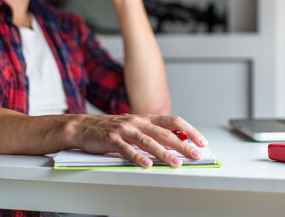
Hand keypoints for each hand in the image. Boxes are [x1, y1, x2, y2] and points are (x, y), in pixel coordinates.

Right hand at [70, 114, 207, 167]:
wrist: (83, 127)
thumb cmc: (111, 129)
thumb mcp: (135, 127)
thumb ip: (153, 134)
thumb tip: (176, 143)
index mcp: (146, 118)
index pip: (174, 122)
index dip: (189, 131)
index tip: (201, 141)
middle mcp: (138, 122)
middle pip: (165, 133)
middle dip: (183, 144)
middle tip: (195, 154)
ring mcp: (125, 130)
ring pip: (149, 141)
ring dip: (164, 153)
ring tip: (176, 163)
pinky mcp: (112, 139)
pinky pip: (127, 149)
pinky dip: (138, 157)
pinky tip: (147, 164)